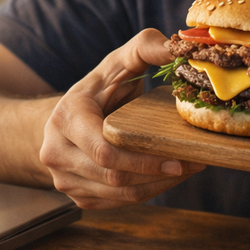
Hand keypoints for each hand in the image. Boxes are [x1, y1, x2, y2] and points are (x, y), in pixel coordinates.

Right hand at [39, 29, 206, 208]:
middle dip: (158, 175)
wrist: (67, 117)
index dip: (144, 160)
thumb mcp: (118, 63)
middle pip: (115, 177)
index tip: (179, 160)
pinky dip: (145, 192)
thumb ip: (145, 47)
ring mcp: (63, 179)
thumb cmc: (99, 89)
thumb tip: (176, 47)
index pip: (105, 151)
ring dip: (158, 186)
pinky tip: (166, 178)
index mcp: (65, 119)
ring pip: (118, 194)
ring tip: (187, 170)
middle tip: (194, 165)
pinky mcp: (77, 196)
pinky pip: (117, 202)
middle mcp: (56, 153)